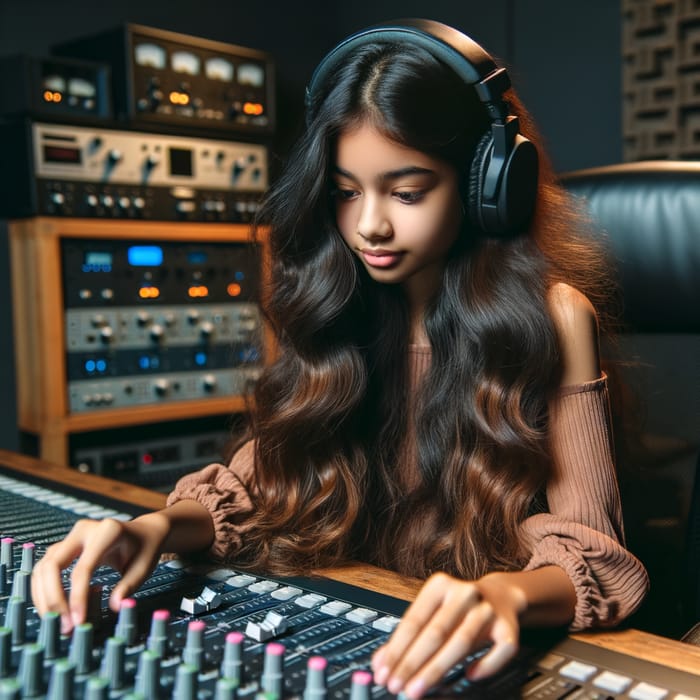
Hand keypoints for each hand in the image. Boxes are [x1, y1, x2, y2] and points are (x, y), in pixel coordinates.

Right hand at [31, 512, 169, 633]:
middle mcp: (84, 530)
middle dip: (53, 599)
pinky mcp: (64, 546)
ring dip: (44, 598)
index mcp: (107, 532)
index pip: (82, 569)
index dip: (77, 598)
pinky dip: (44, 591)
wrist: (144, 532)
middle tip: (64, 625)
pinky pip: (45, 569)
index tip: (78, 622)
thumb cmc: (144, 549)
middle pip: (53, 566)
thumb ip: (129, 586)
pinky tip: (56, 608)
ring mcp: (71, 536)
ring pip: (43, 567)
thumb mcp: (144, 567)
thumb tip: (114, 607)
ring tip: (58, 621)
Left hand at [371, 571, 522, 698]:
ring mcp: (488, 609)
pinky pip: (500, 651)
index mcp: (440, 585)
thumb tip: (380, 662)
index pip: (414, 620)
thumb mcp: (431, 614)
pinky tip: (469, 676)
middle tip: (396, 685)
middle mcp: (464, 593)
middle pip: (435, 632)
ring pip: (462, 643)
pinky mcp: (509, 627)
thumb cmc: (457, 609)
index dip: (397, 649)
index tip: (384, 672)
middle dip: (412, 663)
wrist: (499, 595)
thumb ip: (406, 638)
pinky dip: (485, 666)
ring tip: (417, 689)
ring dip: (436, 670)